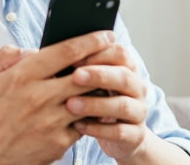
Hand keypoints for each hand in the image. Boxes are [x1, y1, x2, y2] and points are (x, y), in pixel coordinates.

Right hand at [0, 31, 115, 164]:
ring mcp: (51, 120)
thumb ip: (8, 56)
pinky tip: (96, 106)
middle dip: (105, 61)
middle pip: (85, 73)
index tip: (105, 35)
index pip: (66, 51)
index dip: (91, 40)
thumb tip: (32, 49)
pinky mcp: (60, 141)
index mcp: (23, 76)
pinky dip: (93, 113)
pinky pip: (86, 121)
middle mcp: (39, 96)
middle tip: (116, 54)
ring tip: (108, 79)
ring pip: (90, 98)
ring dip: (101, 88)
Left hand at [65, 44, 152, 160]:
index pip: (120, 53)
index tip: (73, 58)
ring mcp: (139, 112)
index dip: (99, 53)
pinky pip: (119, 132)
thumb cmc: (99, 102)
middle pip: (124, 77)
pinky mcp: (136, 136)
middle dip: (99, 75)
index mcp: (128, 70)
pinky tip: (78, 126)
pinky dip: (98, 129)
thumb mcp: (93, 83)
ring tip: (70, 104)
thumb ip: (81, 69)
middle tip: (75, 76)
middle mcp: (137, 89)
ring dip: (96, 104)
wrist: (121, 137)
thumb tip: (49, 53)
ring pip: (122, 105)